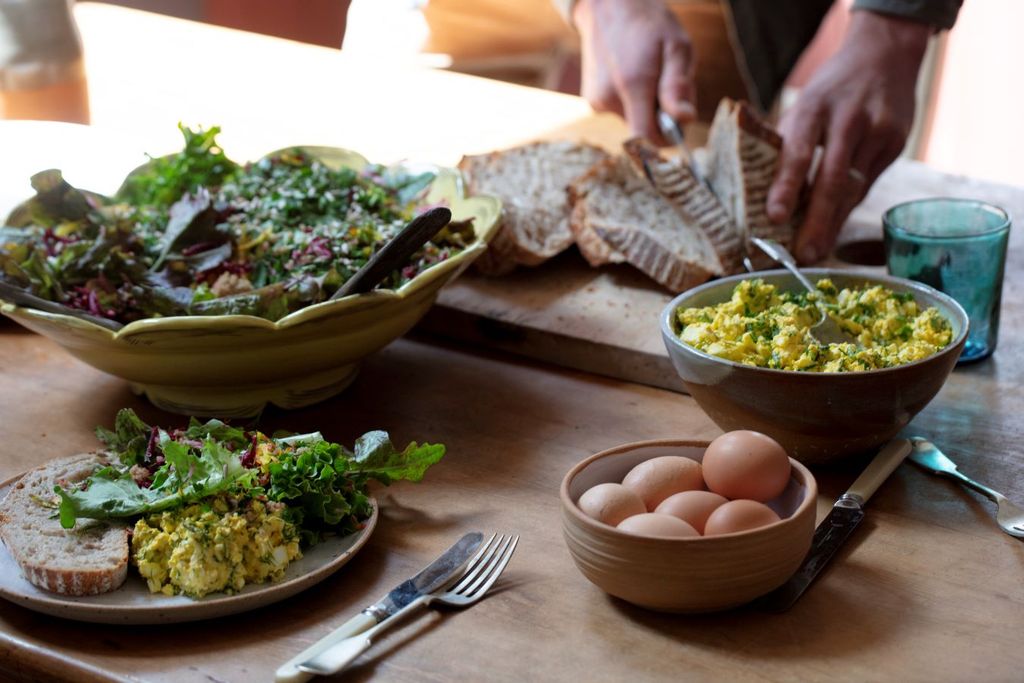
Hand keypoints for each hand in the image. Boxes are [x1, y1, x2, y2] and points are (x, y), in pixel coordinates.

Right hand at [572, 0, 696, 143]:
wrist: (609, 6)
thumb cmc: (649, 23)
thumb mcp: (676, 47)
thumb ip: (678, 86)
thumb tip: (685, 120)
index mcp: (632, 85)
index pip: (647, 138)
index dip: (667, 139)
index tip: (678, 124)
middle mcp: (608, 98)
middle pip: (644, 129)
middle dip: (661, 115)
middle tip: (667, 83)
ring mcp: (597, 100)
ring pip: (634, 120)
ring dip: (648, 106)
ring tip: (650, 74)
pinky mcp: (593, 100)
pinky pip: (622, 111)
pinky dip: (633, 101)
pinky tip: (634, 75)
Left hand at [766, 11, 931, 263]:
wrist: (884, 55)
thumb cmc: (831, 90)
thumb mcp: (803, 105)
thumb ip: (788, 144)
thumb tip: (765, 196)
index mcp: (815, 108)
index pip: (799, 151)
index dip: (786, 186)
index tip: (774, 216)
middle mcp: (849, 120)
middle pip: (833, 180)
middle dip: (816, 222)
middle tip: (802, 254)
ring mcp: (878, 132)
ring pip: (854, 188)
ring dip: (833, 225)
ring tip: (816, 251)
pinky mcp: (897, 144)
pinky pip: (868, 184)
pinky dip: (849, 209)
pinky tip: (835, 229)